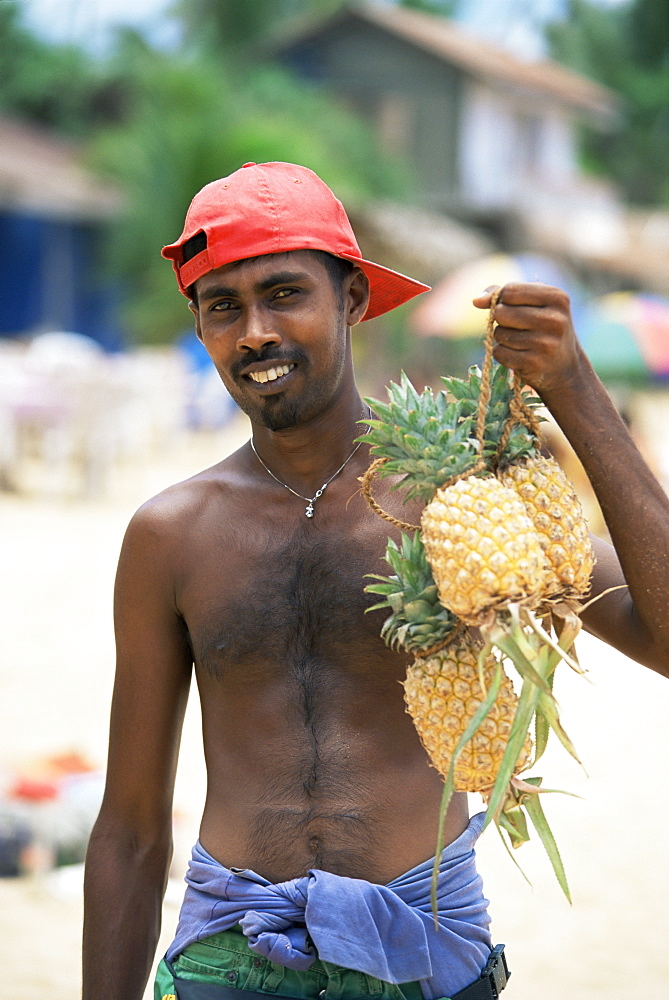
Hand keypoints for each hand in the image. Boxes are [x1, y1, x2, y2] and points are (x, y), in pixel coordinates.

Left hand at [472, 283, 588, 396]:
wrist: (564, 367)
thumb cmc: (543, 327)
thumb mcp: (533, 303)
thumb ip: (504, 294)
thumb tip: (476, 301)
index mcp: (556, 297)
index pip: (510, 291)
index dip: (501, 299)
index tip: (509, 307)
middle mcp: (554, 319)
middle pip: (501, 312)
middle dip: (501, 319)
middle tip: (517, 326)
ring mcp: (546, 343)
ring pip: (499, 333)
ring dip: (503, 338)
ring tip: (521, 342)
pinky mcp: (534, 363)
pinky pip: (499, 352)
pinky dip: (503, 354)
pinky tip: (519, 355)